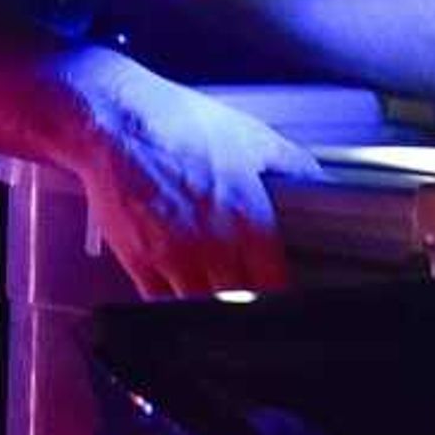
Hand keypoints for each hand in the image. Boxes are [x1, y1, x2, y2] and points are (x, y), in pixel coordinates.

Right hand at [59, 48, 317, 298]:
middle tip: (248, 294)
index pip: (278, 285)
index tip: (282, 292)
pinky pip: (162, 303)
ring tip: (213, 292)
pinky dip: (173, 301)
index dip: (282, 294)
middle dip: (247, 303)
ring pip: (202, 310)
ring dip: (211, 306)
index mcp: (250, 220)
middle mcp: (215, 247)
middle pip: (242, 304)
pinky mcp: (140, 263)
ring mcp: (175, 260)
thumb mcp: (250, 135)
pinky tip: (179, 287)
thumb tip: (317, 181)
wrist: (117, 124)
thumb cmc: (179, 125)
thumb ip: (290, 163)